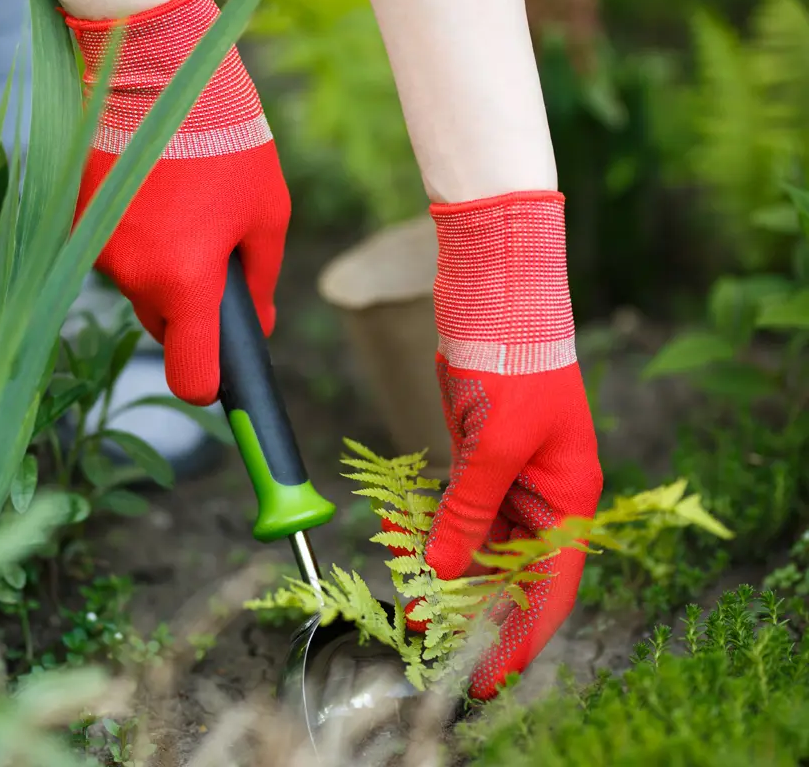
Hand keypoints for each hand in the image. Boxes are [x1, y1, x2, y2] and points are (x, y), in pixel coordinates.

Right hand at [66, 0, 289, 405]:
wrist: (154, 68)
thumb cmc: (225, 138)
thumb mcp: (267, 211)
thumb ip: (263, 280)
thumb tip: (259, 327)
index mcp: (185, 281)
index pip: (191, 377)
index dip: (211, 385)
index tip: (222, 379)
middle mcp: (132, 276)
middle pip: (165, 327)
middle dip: (191, 309)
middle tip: (214, 255)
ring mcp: (97, 250)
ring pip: (138, 288)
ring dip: (162, 268)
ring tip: (183, 206)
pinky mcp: (75, 222)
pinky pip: (113, 253)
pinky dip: (135, 238)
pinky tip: (153, 192)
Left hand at [385, 191, 602, 700]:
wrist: (494, 292)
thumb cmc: (513, 365)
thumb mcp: (493, 448)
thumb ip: (468, 513)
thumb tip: (444, 571)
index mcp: (569, 498)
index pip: (549, 587)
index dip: (521, 636)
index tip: (489, 675)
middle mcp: (542, 494)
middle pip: (510, 570)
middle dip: (472, 608)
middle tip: (430, 639)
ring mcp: (507, 474)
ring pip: (475, 542)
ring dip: (443, 572)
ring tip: (407, 602)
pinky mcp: (473, 454)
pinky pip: (453, 508)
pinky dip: (429, 529)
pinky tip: (400, 546)